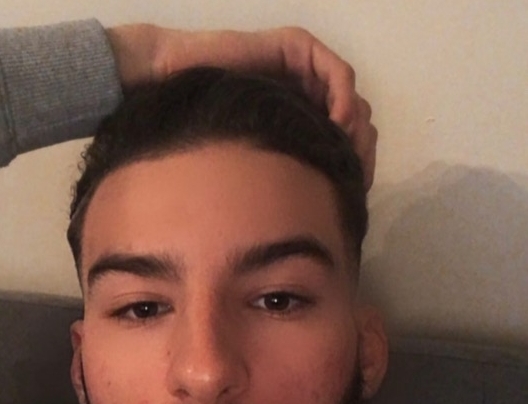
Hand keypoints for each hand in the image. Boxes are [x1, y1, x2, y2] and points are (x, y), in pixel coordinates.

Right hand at [106, 24, 376, 188]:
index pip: (347, 146)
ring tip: (343, 155)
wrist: (173, 88)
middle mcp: (308, 100)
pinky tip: (336, 127)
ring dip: (356, 130)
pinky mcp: (297, 50)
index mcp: (302, 128)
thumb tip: (310, 223)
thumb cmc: (207, 137)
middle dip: (361, 152)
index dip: (356, 168)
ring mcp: (305, 74)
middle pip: (359, 125)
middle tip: (354, 176)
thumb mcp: (255, 171)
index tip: (353, 193)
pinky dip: (343, 100)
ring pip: (355, 101)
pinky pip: (338, 75)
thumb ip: (280, 184)